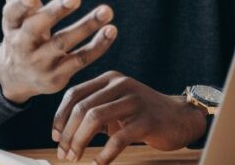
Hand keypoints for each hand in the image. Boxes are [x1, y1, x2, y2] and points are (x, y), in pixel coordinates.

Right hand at [0, 0, 117, 103]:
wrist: (16, 75)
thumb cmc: (20, 25)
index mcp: (11, 23)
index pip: (12, 13)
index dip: (20, 5)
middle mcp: (23, 44)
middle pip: (38, 28)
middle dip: (55, 12)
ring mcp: (40, 62)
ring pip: (64, 44)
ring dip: (86, 27)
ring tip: (106, 10)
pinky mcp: (58, 75)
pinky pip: (80, 60)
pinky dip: (97, 46)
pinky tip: (111, 30)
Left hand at [51, 71, 207, 163]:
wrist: (180, 117)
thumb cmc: (143, 114)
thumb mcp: (116, 106)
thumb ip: (94, 111)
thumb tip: (63, 132)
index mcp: (110, 79)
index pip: (75, 93)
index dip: (60, 116)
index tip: (54, 136)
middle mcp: (120, 84)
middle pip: (82, 107)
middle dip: (67, 134)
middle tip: (63, 153)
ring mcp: (134, 100)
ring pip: (95, 118)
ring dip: (79, 142)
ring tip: (75, 158)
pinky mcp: (146, 120)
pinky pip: (118, 138)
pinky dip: (104, 154)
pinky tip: (98, 163)